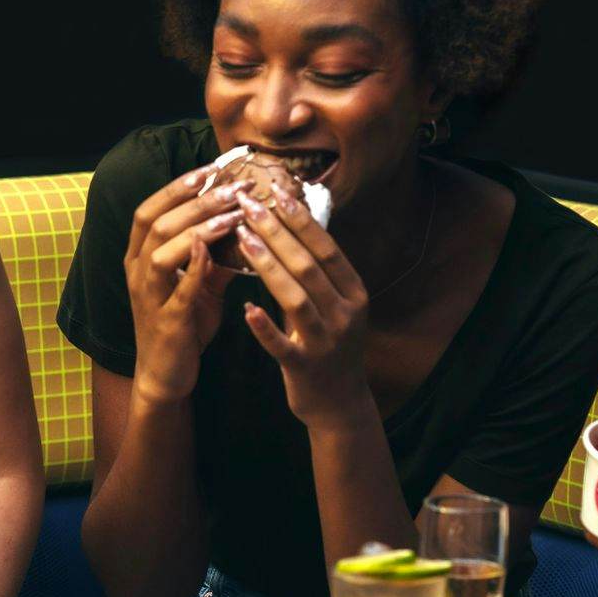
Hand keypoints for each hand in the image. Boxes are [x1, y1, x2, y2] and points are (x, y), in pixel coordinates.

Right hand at [123, 169, 246, 405]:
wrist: (166, 374)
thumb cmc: (182, 324)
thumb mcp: (199, 282)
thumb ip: (214, 253)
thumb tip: (244, 221)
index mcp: (139, 258)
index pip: (149, 209)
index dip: (177, 187)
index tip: (209, 169)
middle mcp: (137, 273)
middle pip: (157, 223)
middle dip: (196, 201)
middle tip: (233, 186)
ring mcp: (148, 297)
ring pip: (162, 251)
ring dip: (198, 228)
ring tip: (233, 214)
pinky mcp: (166, 322)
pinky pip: (177, 290)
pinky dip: (194, 267)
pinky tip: (215, 250)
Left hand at [231, 187, 371, 429]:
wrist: (339, 404)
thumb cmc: (330, 345)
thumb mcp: (336, 305)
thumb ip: (320, 271)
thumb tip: (297, 221)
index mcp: (354, 293)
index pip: (326, 249)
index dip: (301, 220)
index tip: (276, 192)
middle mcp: (345, 314)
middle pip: (309, 267)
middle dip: (277, 232)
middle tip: (249, 204)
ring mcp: (327, 343)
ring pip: (296, 299)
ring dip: (268, 266)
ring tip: (243, 239)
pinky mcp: (305, 368)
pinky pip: (282, 345)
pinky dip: (264, 327)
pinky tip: (246, 309)